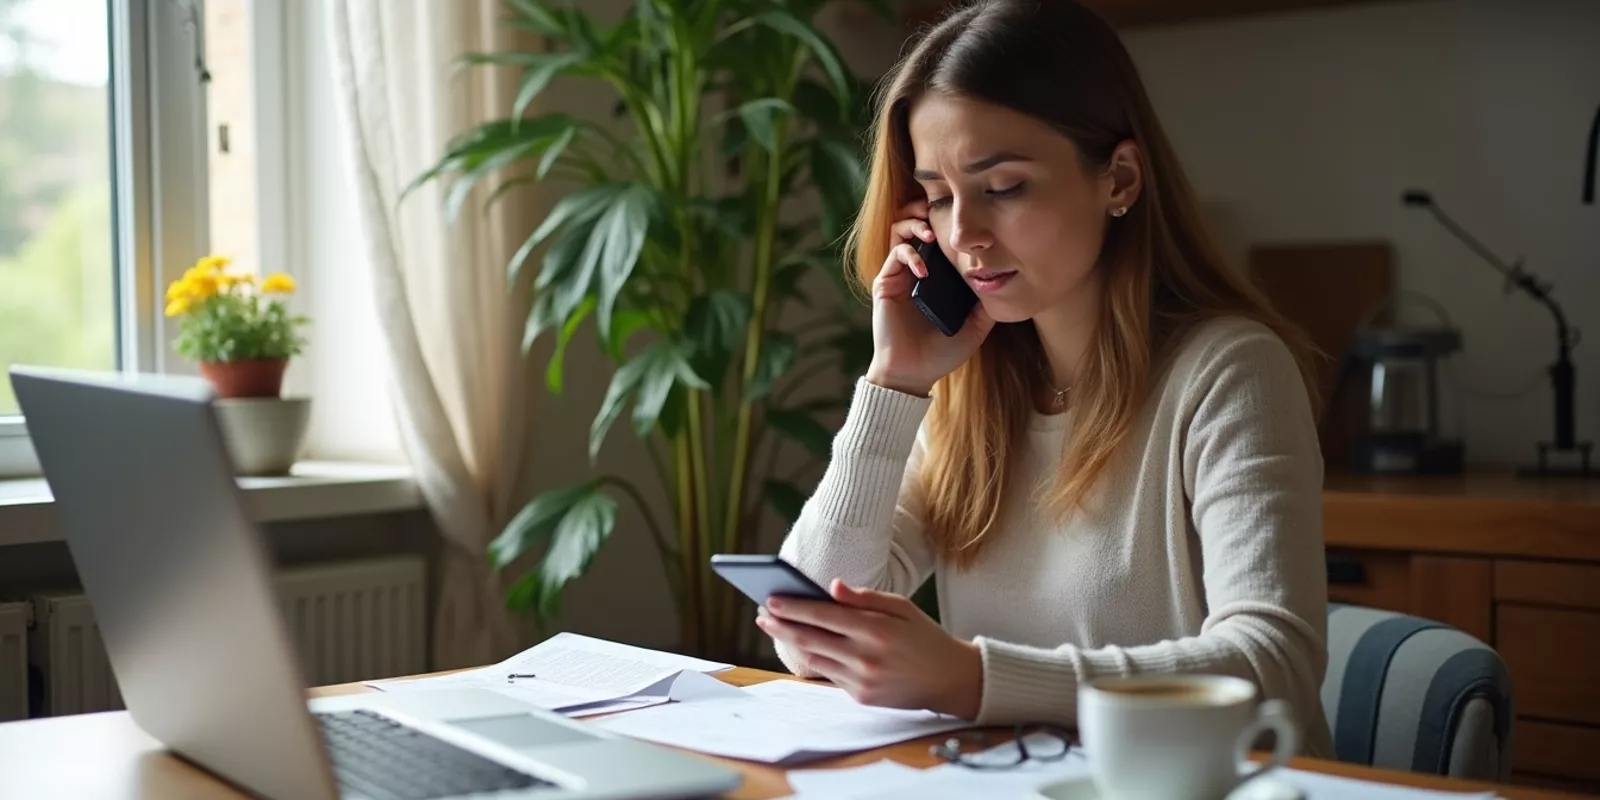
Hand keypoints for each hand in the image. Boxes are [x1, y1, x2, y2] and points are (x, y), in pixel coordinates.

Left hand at [756, 578, 983, 718]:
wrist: (950, 680)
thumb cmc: (924, 637)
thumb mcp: (902, 607)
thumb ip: (865, 597)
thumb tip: (832, 587)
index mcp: (876, 629)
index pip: (823, 615)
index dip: (794, 607)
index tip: (771, 599)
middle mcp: (865, 657)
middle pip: (811, 639)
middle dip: (782, 625)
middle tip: (762, 615)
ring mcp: (862, 680)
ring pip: (815, 659)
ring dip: (793, 643)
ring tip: (776, 627)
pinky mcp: (861, 697)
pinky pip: (830, 675)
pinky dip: (815, 659)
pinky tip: (804, 645)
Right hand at [865, 200, 995, 396]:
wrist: (914, 372)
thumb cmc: (941, 353)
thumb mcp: (975, 328)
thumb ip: (987, 306)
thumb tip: (1006, 285)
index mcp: (938, 277)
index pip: (941, 237)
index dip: (948, 222)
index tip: (964, 217)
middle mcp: (917, 270)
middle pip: (917, 224)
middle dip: (926, 211)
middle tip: (939, 209)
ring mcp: (900, 274)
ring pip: (900, 231)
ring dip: (914, 225)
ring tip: (929, 233)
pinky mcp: (885, 283)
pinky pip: (895, 254)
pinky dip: (909, 254)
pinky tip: (924, 270)